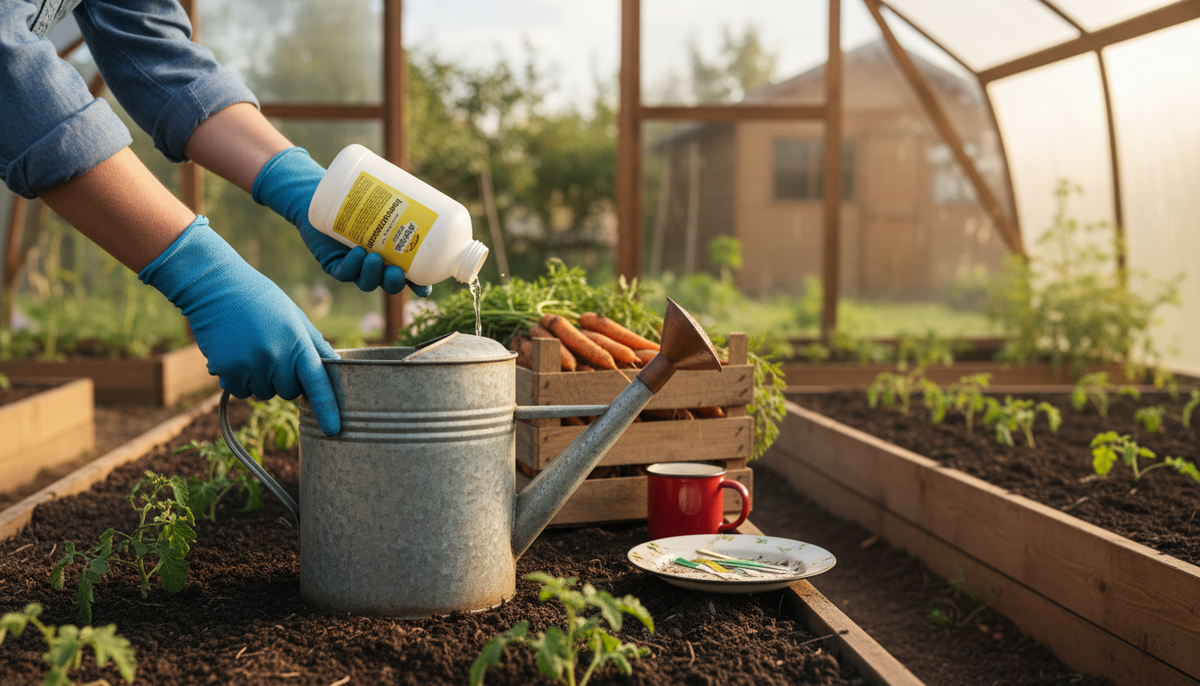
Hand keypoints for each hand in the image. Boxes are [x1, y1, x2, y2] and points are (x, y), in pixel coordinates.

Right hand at [139, 217, 341, 435]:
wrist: (216, 287)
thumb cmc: (261, 300)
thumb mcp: (295, 317)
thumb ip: (314, 344)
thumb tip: (336, 367)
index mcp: (298, 342)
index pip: (317, 383)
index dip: (327, 408)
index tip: (334, 430)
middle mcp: (276, 357)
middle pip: (288, 393)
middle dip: (284, 380)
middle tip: (273, 353)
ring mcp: (250, 365)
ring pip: (263, 394)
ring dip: (260, 380)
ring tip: (252, 348)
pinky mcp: (226, 371)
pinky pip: (240, 391)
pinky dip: (239, 380)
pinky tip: (235, 354)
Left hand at [252, 147, 431, 296]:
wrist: (321, 194)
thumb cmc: (356, 195)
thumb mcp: (381, 199)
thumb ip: (401, 200)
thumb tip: (427, 193)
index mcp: (392, 256)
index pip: (410, 277)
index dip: (419, 286)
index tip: (426, 288)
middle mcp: (375, 265)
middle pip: (388, 284)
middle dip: (394, 283)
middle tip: (397, 271)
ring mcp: (354, 267)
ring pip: (366, 282)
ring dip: (372, 273)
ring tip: (374, 257)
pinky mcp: (333, 264)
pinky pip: (344, 272)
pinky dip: (352, 266)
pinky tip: (358, 252)